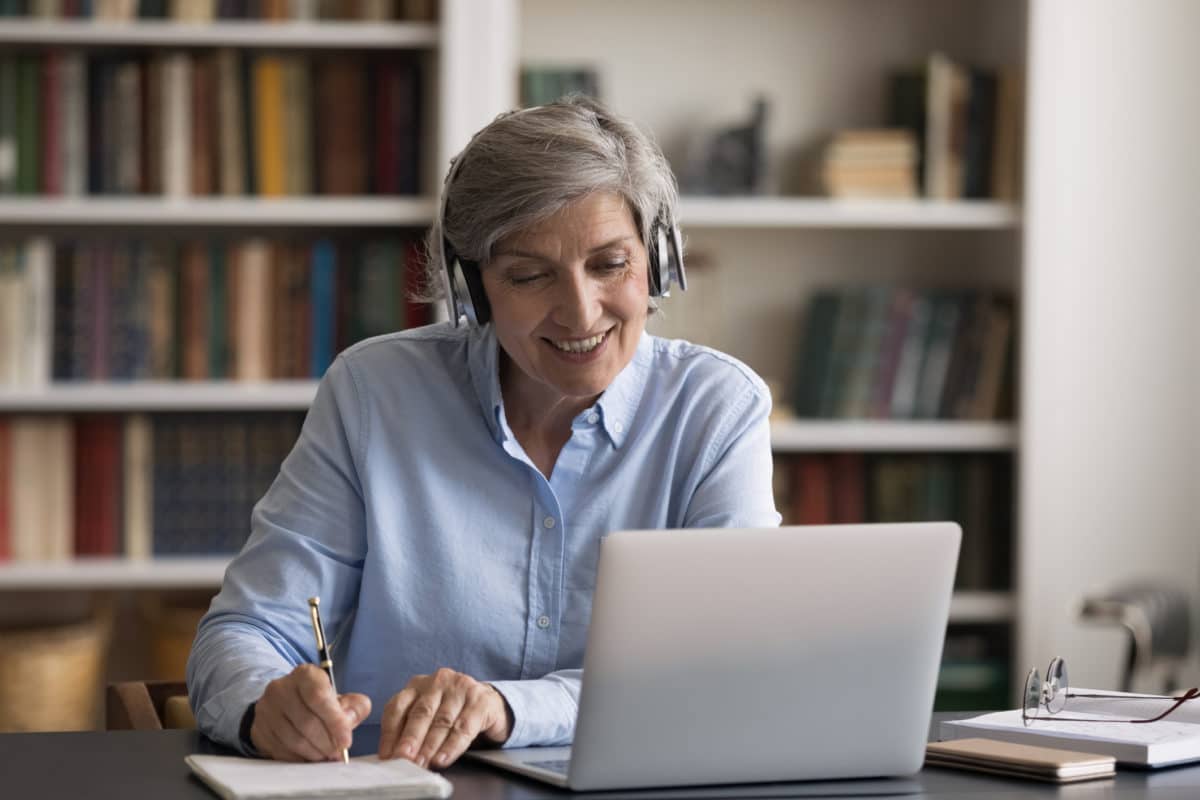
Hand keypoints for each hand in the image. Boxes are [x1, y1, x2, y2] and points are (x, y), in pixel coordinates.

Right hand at [251, 664, 371, 761]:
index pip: (318, 697)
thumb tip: (351, 719)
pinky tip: (310, 757)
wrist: (286, 704)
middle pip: (307, 722)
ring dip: (315, 753)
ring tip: (326, 756)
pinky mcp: (260, 730)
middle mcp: (281, 688)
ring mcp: (267, 710)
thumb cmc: (317, 702)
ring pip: (294, 740)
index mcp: (305, 675)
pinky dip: (300, 758)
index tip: (346, 740)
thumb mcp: (340, 697)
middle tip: (337, 752)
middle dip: (327, 742)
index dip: (335, 722)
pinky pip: (281, 751)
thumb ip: (354, 707)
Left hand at [378, 668, 512, 768]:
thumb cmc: (451, 714)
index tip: (387, 756)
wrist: (489, 704)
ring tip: (423, 764)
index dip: (390, 733)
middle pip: (421, 712)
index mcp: (418, 685)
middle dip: (411, 739)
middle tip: (403, 759)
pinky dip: (452, 746)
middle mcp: (438, 681)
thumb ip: (408, 732)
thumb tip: (391, 757)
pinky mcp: (480, 700)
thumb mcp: (426, 717)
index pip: (398, 707)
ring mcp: (461, 688)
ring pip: (443, 721)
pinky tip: (443, 759)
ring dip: (431, 746)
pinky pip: (464, 727)